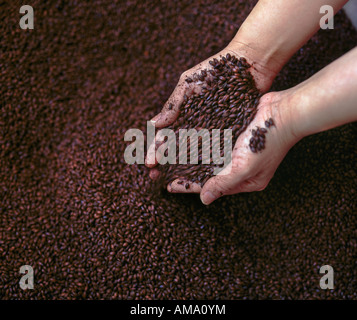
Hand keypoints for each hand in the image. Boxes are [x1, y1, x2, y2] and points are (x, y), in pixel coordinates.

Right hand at [145, 44, 277, 169]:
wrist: (249, 63)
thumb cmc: (216, 68)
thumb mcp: (189, 83)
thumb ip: (173, 103)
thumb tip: (154, 124)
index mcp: (183, 113)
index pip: (165, 135)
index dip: (156, 149)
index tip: (149, 162)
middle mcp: (196, 124)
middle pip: (177, 148)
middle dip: (165, 163)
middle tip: (154, 177)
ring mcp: (214, 130)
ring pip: (195, 153)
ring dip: (183, 168)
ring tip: (174, 181)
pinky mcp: (230, 132)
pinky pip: (218, 149)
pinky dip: (208, 162)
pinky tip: (201, 174)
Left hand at [166, 91, 299, 203]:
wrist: (286, 111)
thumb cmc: (270, 142)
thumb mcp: (246, 168)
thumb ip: (223, 183)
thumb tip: (204, 200)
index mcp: (244, 181)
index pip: (210, 187)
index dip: (189, 186)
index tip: (169, 185)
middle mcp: (239, 167)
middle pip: (205, 172)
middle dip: (183, 171)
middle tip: (162, 171)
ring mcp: (236, 151)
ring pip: (205, 156)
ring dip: (186, 155)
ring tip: (167, 155)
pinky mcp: (234, 135)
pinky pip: (211, 141)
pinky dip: (197, 141)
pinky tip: (182, 139)